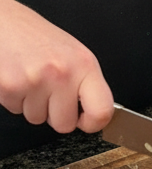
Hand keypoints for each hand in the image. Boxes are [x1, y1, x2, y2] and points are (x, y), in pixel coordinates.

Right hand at [0, 0, 112, 133]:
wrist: (1, 19)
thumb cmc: (34, 35)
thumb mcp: (72, 55)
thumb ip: (86, 84)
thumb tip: (95, 114)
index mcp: (84, 64)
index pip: (101, 112)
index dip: (93, 123)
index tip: (85, 120)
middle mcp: (62, 73)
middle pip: (64, 125)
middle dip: (54, 113)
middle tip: (47, 90)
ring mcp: (35, 80)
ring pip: (38, 119)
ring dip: (32, 104)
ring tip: (30, 78)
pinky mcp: (10, 86)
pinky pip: (16, 110)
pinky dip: (15, 98)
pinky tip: (17, 77)